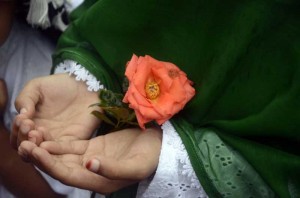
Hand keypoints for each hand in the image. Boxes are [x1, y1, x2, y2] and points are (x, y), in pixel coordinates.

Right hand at [11, 74, 100, 148]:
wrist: (84, 84)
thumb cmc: (59, 85)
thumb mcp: (37, 87)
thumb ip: (25, 99)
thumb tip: (21, 115)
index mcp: (31, 124)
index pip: (17, 137)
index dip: (17, 131)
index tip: (24, 120)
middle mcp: (42, 135)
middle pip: (27, 150)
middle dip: (24, 141)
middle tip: (30, 128)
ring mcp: (57, 140)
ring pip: (41, 155)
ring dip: (35, 147)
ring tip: (36, 134)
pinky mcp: (72, 141)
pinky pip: (59, 153)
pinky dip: (50, 150)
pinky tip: (46, 143)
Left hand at [18, 127, 161, 193]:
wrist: (157, 145)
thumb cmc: (150, 157)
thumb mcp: (135, 165)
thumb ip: (112, 168)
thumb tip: (88, 164)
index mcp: (98, 181)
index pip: (68, 175)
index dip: (50, 165)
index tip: (35, 152)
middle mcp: (90, 172)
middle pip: (60, 167)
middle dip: (41, 157)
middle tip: (24, 144)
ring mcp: (89, 158)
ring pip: (62, 156)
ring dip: (46, 149)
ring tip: (28, 138)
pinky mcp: (92, 147)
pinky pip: (70, 146)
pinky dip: (57, 143)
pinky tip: (44, 137)